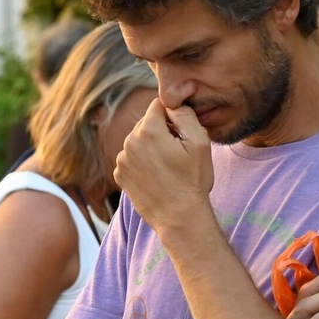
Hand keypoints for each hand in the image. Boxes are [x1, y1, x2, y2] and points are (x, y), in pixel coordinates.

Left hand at [114, 99, 214, 234]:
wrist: (178, 215)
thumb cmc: (192, 179)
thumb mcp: (199, 141)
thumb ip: (184, 114)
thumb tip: (172, 103)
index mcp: (148, 131)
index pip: (158, 105)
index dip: (173, 115)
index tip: (181, 131)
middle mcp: (129, 143)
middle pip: (146, 122)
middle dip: (161, 130)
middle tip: (177, 151)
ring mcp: (121, 160)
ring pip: (138, 140)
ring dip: (151, 146)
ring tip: (167, 165)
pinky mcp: (119, 174)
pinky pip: (132, 157)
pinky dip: (143, 161)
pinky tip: (156, 175)